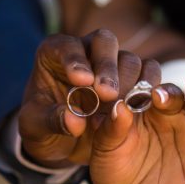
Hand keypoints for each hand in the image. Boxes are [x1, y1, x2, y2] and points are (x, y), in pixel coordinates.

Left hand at [18, 29, 160, 166]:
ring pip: (128, 58)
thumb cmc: (42, 127)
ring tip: (123, 107)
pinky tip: (142, 106)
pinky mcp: (133, 79)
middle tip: (107, 93)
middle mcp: (86, 50)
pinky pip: (148, 73)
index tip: (82, 81)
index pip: (66, 46)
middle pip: (104, 41)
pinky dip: (148, 88)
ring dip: (128, 81)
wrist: (61, 142)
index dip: (75, 59)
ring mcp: (112, 63)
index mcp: (55, 52)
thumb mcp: (36, 127)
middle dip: (107, 66)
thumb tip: (75, 121)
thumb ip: (52, 120)